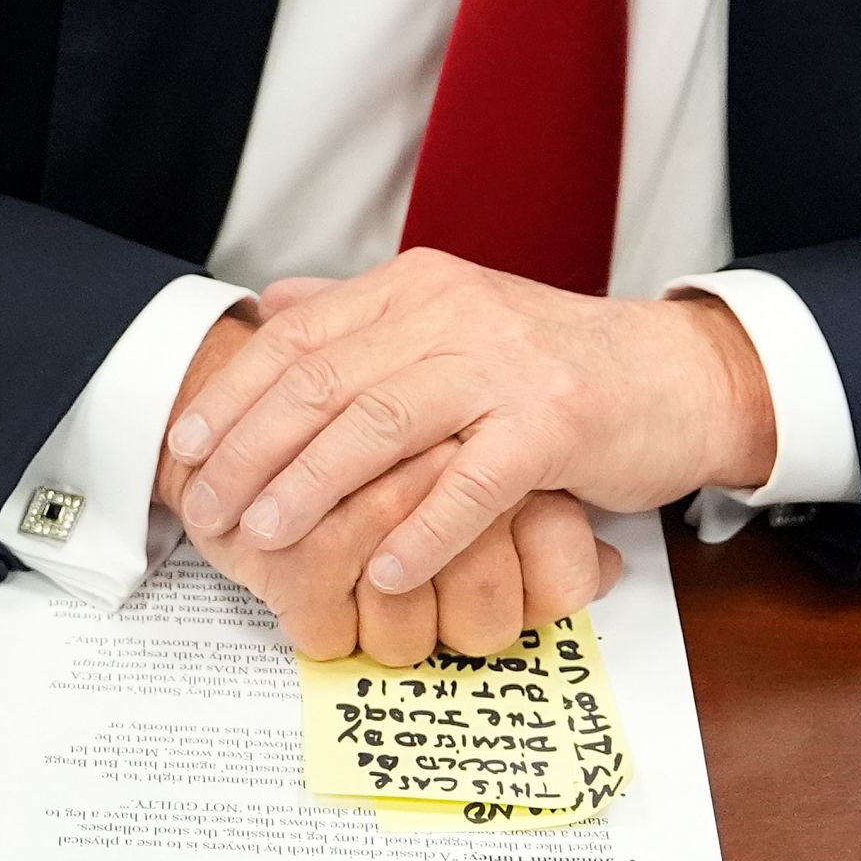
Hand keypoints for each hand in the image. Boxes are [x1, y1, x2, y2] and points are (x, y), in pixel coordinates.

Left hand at [164, 249, 775, 594]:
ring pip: (383, 427)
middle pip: (326, 383)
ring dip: (315, 487)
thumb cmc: (556, 366)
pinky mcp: (555, 425)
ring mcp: (506, 368)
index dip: (233, 396)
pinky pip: (471, 484)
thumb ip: (363, 314)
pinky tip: (384, 572)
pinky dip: (422, 531)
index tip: (184, 449)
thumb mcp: (455, 319)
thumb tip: (272, 306)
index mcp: (420, 289)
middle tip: (208, 509)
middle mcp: (455, 314)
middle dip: (252, 450)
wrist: (676, 376)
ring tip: (267, 537)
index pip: (299, 338)